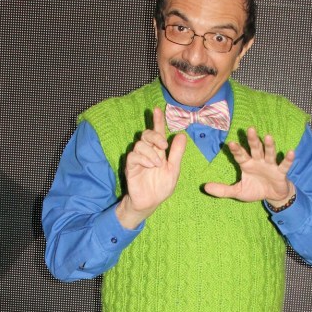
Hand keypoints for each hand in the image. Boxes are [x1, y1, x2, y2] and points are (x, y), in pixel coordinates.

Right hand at [117, 106, 186, 228]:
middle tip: (163, 145)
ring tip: (158, 164)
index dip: (157, 121)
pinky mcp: (130, 166)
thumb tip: (181, 135)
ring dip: (151, 152)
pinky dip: (144, 159)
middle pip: (146, 134)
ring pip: (140, 144)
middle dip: (155, 135)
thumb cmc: (161, 187)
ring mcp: (138, 159)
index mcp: (158, 151)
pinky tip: (150, 166)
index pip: (157, 132)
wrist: (150, 202)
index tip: (157, 109)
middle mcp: (147, 152)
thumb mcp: (173, 170)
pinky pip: (134, 155)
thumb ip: (176, 154)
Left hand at [204, 126, 295, 204]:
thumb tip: (205, 187)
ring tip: (268, 137)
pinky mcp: (281, 172)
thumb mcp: (238, 191)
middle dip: (253, 140)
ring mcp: (270, 165)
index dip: (236, 150)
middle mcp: (258, 161)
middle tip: (250, 129)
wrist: (273, 196)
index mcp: (247, 164)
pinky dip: (288, 159)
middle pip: (255, 149)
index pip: (240, 155)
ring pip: (269, 154)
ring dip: (269, 146)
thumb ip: (222, 190)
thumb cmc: (255, 190)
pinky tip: (290, 152)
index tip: (230, 143)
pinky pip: (284, 165)